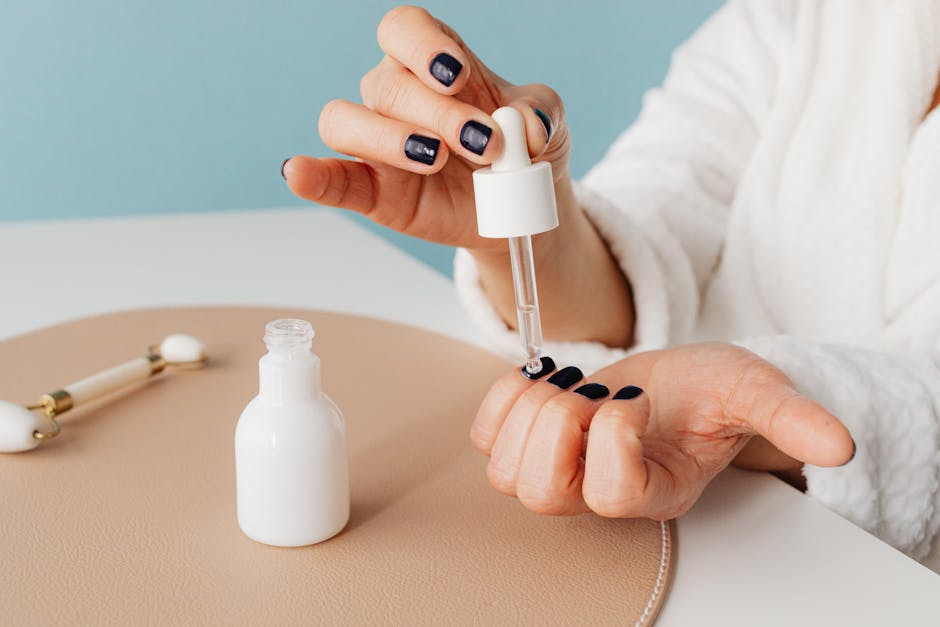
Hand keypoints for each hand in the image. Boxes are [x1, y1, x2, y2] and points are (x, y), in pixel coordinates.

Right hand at [283, 5, 573, 255]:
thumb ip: (540, 114)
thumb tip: (524, 126)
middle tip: (483, 143)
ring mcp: (375, 143)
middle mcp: (395, 96)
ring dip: (387, 137)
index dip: (423, 46)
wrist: (514, 209)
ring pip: (345, 120)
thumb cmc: (519, 151)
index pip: (404, 30)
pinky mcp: (369, 189)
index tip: (454, 74)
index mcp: (433, 66)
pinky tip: (298, 173)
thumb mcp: (547, 126)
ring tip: (435, 159)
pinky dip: (311, 176)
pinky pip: (330, 178)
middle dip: (438, 113)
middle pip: (388, 84)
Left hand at [471, 343, 854, 518]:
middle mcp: (598, 490)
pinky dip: (503, 400)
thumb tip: (837, 442)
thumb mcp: (754, 392)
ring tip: (569, 384)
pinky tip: (539, 379)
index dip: (613, 439)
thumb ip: (790, 417)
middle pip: (540, 494)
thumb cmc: (709, 393)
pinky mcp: (529, 440)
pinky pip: (486, 438)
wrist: (676, 381)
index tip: (636, 396)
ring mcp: (560, 467)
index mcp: (652, 489)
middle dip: (557, 426)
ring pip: (504, 473)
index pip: (611, 495)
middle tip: (589, 393)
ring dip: (528, 411)